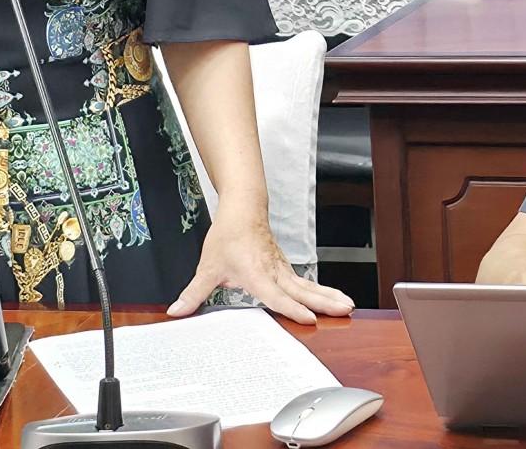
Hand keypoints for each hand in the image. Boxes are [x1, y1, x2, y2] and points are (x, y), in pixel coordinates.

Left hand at [169, 215, 353, 324]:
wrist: (242, 207)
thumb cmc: (228, 235)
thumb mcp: (207, 267)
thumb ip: (194, 293)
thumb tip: (177, 311)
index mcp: (257, 275)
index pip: (277, 295)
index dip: (292, 308)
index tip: (309, 318)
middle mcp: (274, 272)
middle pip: (303, 290)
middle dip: (324, 302)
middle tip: (345, 310)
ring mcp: (283, 268)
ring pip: (309, 285)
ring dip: (329, 295)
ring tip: (348, 306)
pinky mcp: (285, 266)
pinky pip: (306, 282)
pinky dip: (321, 290)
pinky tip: (331, 298)